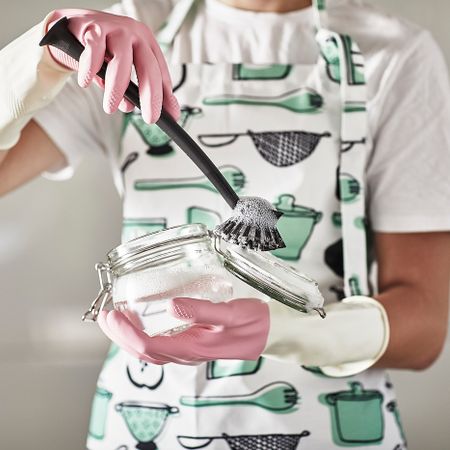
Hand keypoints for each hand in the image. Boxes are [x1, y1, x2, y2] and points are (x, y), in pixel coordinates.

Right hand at [46, 9, 179, 122]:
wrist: (73, 27)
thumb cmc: (102, 52)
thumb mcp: (121, 73)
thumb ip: (130, 90)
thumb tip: (132, 108)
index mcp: (147, 45)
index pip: (161, 74)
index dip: (166, 96)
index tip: (171, 117)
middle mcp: (135, 35)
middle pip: (149, 69)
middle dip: (150, 97)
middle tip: (150, 119)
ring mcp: (116, 29)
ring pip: (122, 62)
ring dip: (116, 90)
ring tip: (109, 108)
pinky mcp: (93, 27)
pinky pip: (94, 52)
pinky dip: (90, 69)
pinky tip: (86, 82)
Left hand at [98, 297, 269, 364]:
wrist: (270, 333)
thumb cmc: (254, 322)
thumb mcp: (233, 313)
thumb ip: (203, 311)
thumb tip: (171, 306)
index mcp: (193, 347)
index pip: (149, 346)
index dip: (126, 332)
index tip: (112, 313)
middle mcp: (186, 353)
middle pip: (142, 352)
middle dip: (119, 335)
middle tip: (104, 315)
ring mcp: (187, 351)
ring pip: (148, 351)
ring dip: (127, 336)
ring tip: (114, 318)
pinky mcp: (190, 344)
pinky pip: (158, 345)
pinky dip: (141, 335)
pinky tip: (138, 321)